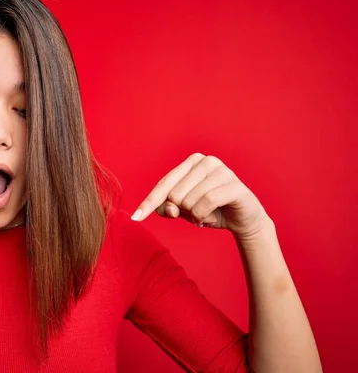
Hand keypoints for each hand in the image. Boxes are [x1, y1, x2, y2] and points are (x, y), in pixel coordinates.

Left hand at [131, 153, 271, 241]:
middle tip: (196, 213)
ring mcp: (221, 170)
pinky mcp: (234, 184)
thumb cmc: (210, 210)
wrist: (243, 219)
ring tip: (206, 214)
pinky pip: (206, 202)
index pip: (164, 184)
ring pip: (189, 200)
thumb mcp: (184, 211)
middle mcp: (206, 161)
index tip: (136, 218)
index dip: (149, 203)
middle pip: (175, 195)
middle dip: (183, 211)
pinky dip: (203, 216)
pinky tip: (211, 217)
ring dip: (195, 215)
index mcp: (191, 162)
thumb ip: (169, 208)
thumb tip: (169, 208)